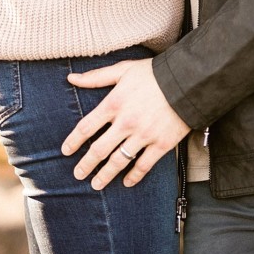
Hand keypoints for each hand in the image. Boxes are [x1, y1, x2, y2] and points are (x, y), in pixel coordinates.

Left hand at [62, 58, 190, 188]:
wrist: (188, 80)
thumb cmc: (154, 73)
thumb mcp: (123, 69)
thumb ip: (97, 76)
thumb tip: (71, 77)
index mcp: (114, 103)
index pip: (87, 127)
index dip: (74, 141)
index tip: (65, 151)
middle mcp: (125, 122)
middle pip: (99, 149)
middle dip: (86, 164)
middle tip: (78, 174)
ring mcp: (143, 136)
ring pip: (118, 161)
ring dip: (105, 175)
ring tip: (96, 184)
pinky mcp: (161, 144)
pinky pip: (144, 165)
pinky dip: (134, 176)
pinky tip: (126, 182)